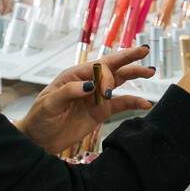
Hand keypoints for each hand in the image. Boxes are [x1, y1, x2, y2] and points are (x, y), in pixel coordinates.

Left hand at [15, 46, 155, 153]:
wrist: (39, 139)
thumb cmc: (40, 118)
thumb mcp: (49, 103)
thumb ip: (69, 92)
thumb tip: (89, 86)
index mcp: (74, 76)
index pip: (97, 67)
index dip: (107, 73)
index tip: (105, 92)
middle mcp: (88, 83)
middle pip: (112, 67)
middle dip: (128, 58)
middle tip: (144, 50)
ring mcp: (96, 97)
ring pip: (119, 82)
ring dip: (134, 75)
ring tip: (150, 72)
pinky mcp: (101, 112)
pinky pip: (120, 105)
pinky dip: (133, 103)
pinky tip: (145, 103)